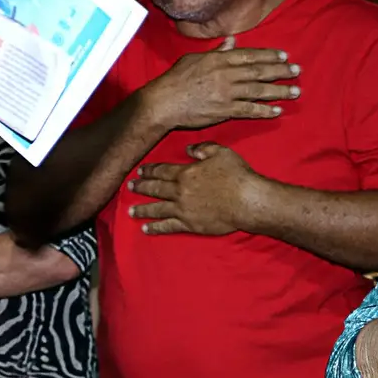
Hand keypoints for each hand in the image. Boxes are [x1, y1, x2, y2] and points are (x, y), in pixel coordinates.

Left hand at [127, 143, 265, 234]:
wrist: (248, 201)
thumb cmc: (237, 176)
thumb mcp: (222, 153)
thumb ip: (203, 149)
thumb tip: (189, 149)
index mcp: (185, 174)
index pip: (162, 171)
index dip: (149, 170)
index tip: (139, 171)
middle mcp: (180, 191)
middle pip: (155, 189)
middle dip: (141, 187)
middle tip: (129, 187)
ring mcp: (182, 209)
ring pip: (157, 209)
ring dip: (142, 209)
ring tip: (130, 211)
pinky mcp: (189, 224)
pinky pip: (168, 226)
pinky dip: (155, 228)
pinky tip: (145, 229)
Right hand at [140, 36, 299, 131]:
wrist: (163, 102)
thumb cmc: (175, 79)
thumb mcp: (193, 59)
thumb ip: (216, 51)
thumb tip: (231, 41)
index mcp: (219, 60)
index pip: (250, 55)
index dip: (269, 56)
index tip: (284, 56)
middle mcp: (226, 74)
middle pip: (259, 71)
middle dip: (281, 71)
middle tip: (297, 71)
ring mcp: (227, 93)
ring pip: (259, 90)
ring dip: (279, 91)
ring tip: (295, 91)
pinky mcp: (225, 110)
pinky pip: (249, 110)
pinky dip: (264, 110)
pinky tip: (277, 111)